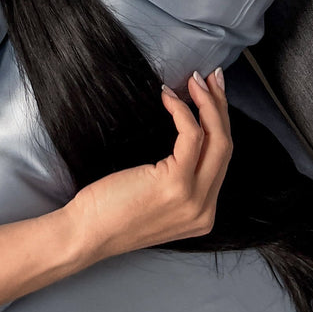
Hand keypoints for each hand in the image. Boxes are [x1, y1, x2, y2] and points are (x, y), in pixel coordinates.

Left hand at [62, 68, 232, 263]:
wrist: (86, 234)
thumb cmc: (110, 210)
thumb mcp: (155, 198)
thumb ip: (176, 179)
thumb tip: (186, 136)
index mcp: (201, 213)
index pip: (221, 160)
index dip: (219, 122)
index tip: (212, 95)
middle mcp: (204, 210)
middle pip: (226, 147)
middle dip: (220, 106)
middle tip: (210, 77)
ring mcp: (193, 200)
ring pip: (217, 140)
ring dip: (207, 103)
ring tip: (193, 79)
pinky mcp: (175, 184)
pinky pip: (191, 136)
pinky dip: (182, 110)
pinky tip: (168, 96)